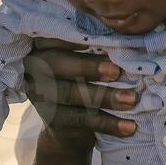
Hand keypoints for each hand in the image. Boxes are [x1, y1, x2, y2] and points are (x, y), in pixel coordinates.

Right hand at [21, 39, 138, 147]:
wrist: (68, 127)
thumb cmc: (80, 78)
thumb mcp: (79, 60)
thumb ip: (91, 47)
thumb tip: (123, 38)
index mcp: (40, 48)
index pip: (49, 38)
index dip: (68, 38)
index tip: (91, 41)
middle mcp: (34, 70)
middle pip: (57, 65)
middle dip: (88, 67)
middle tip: (116, 71)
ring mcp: (41, 96)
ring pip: (73, 94)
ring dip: (105, 96)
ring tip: (131, 98)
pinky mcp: (54, 121)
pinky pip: (82, 120)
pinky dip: (108, 123)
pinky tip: (129, 126)